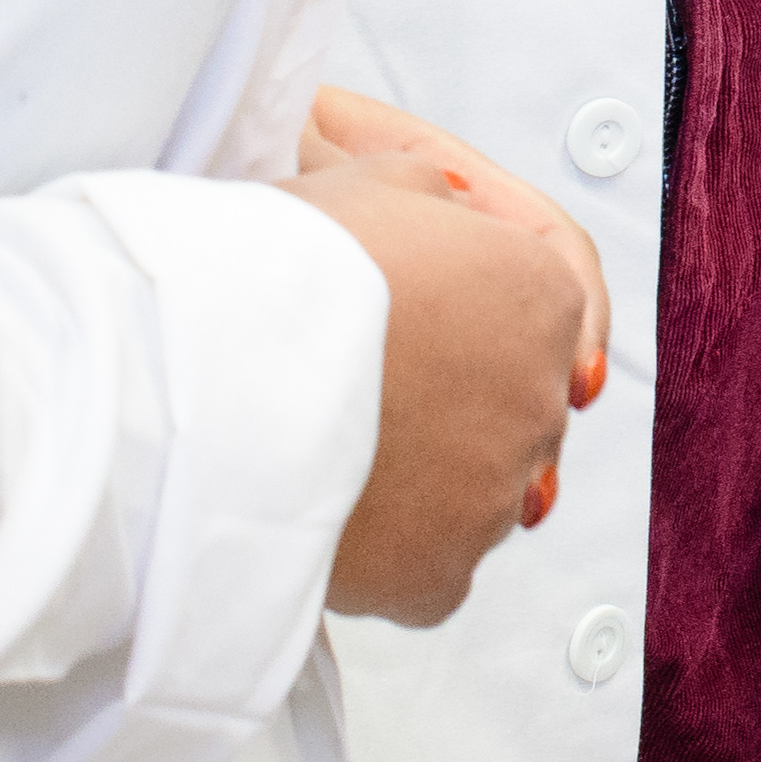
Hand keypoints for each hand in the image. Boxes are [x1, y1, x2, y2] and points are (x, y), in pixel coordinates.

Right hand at [290, 89, 610, 627]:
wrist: (217, 378)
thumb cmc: (284, 270)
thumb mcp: (368, 186)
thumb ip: (430, 197)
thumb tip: (443, 210)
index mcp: (543, 295)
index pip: (539, 308)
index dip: (472, 308)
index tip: (420, 322)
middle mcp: (542, 399)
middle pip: (506, 404)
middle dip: (448, 396)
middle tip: (364, 384)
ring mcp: (497, 495)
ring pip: (470, 490)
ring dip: (418, 475)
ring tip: (330, 447)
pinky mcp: (444, 575)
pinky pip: (429, 564)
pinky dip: (388, 546)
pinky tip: (331, 510)